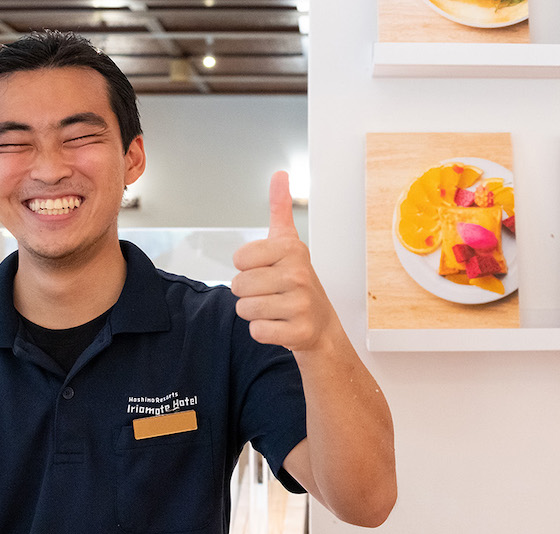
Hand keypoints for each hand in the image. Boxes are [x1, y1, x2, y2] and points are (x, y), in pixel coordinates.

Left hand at [231, 171, 335, 350]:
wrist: (321, 324)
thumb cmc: (298, 283)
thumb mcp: (289, 243)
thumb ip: (280, 209)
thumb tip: (279, 175)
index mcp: (292, 250)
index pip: (239, 259)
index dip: (247, 268)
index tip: (267, 270)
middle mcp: (298, 275)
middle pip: (239, 285)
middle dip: (248, 292)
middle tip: (270, 292)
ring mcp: (300, 305)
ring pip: (245, 309)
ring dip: (255, 312)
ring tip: (275, 307)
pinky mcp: (298, 332)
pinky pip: (256, 331)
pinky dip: (263, 331)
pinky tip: (279, 324)